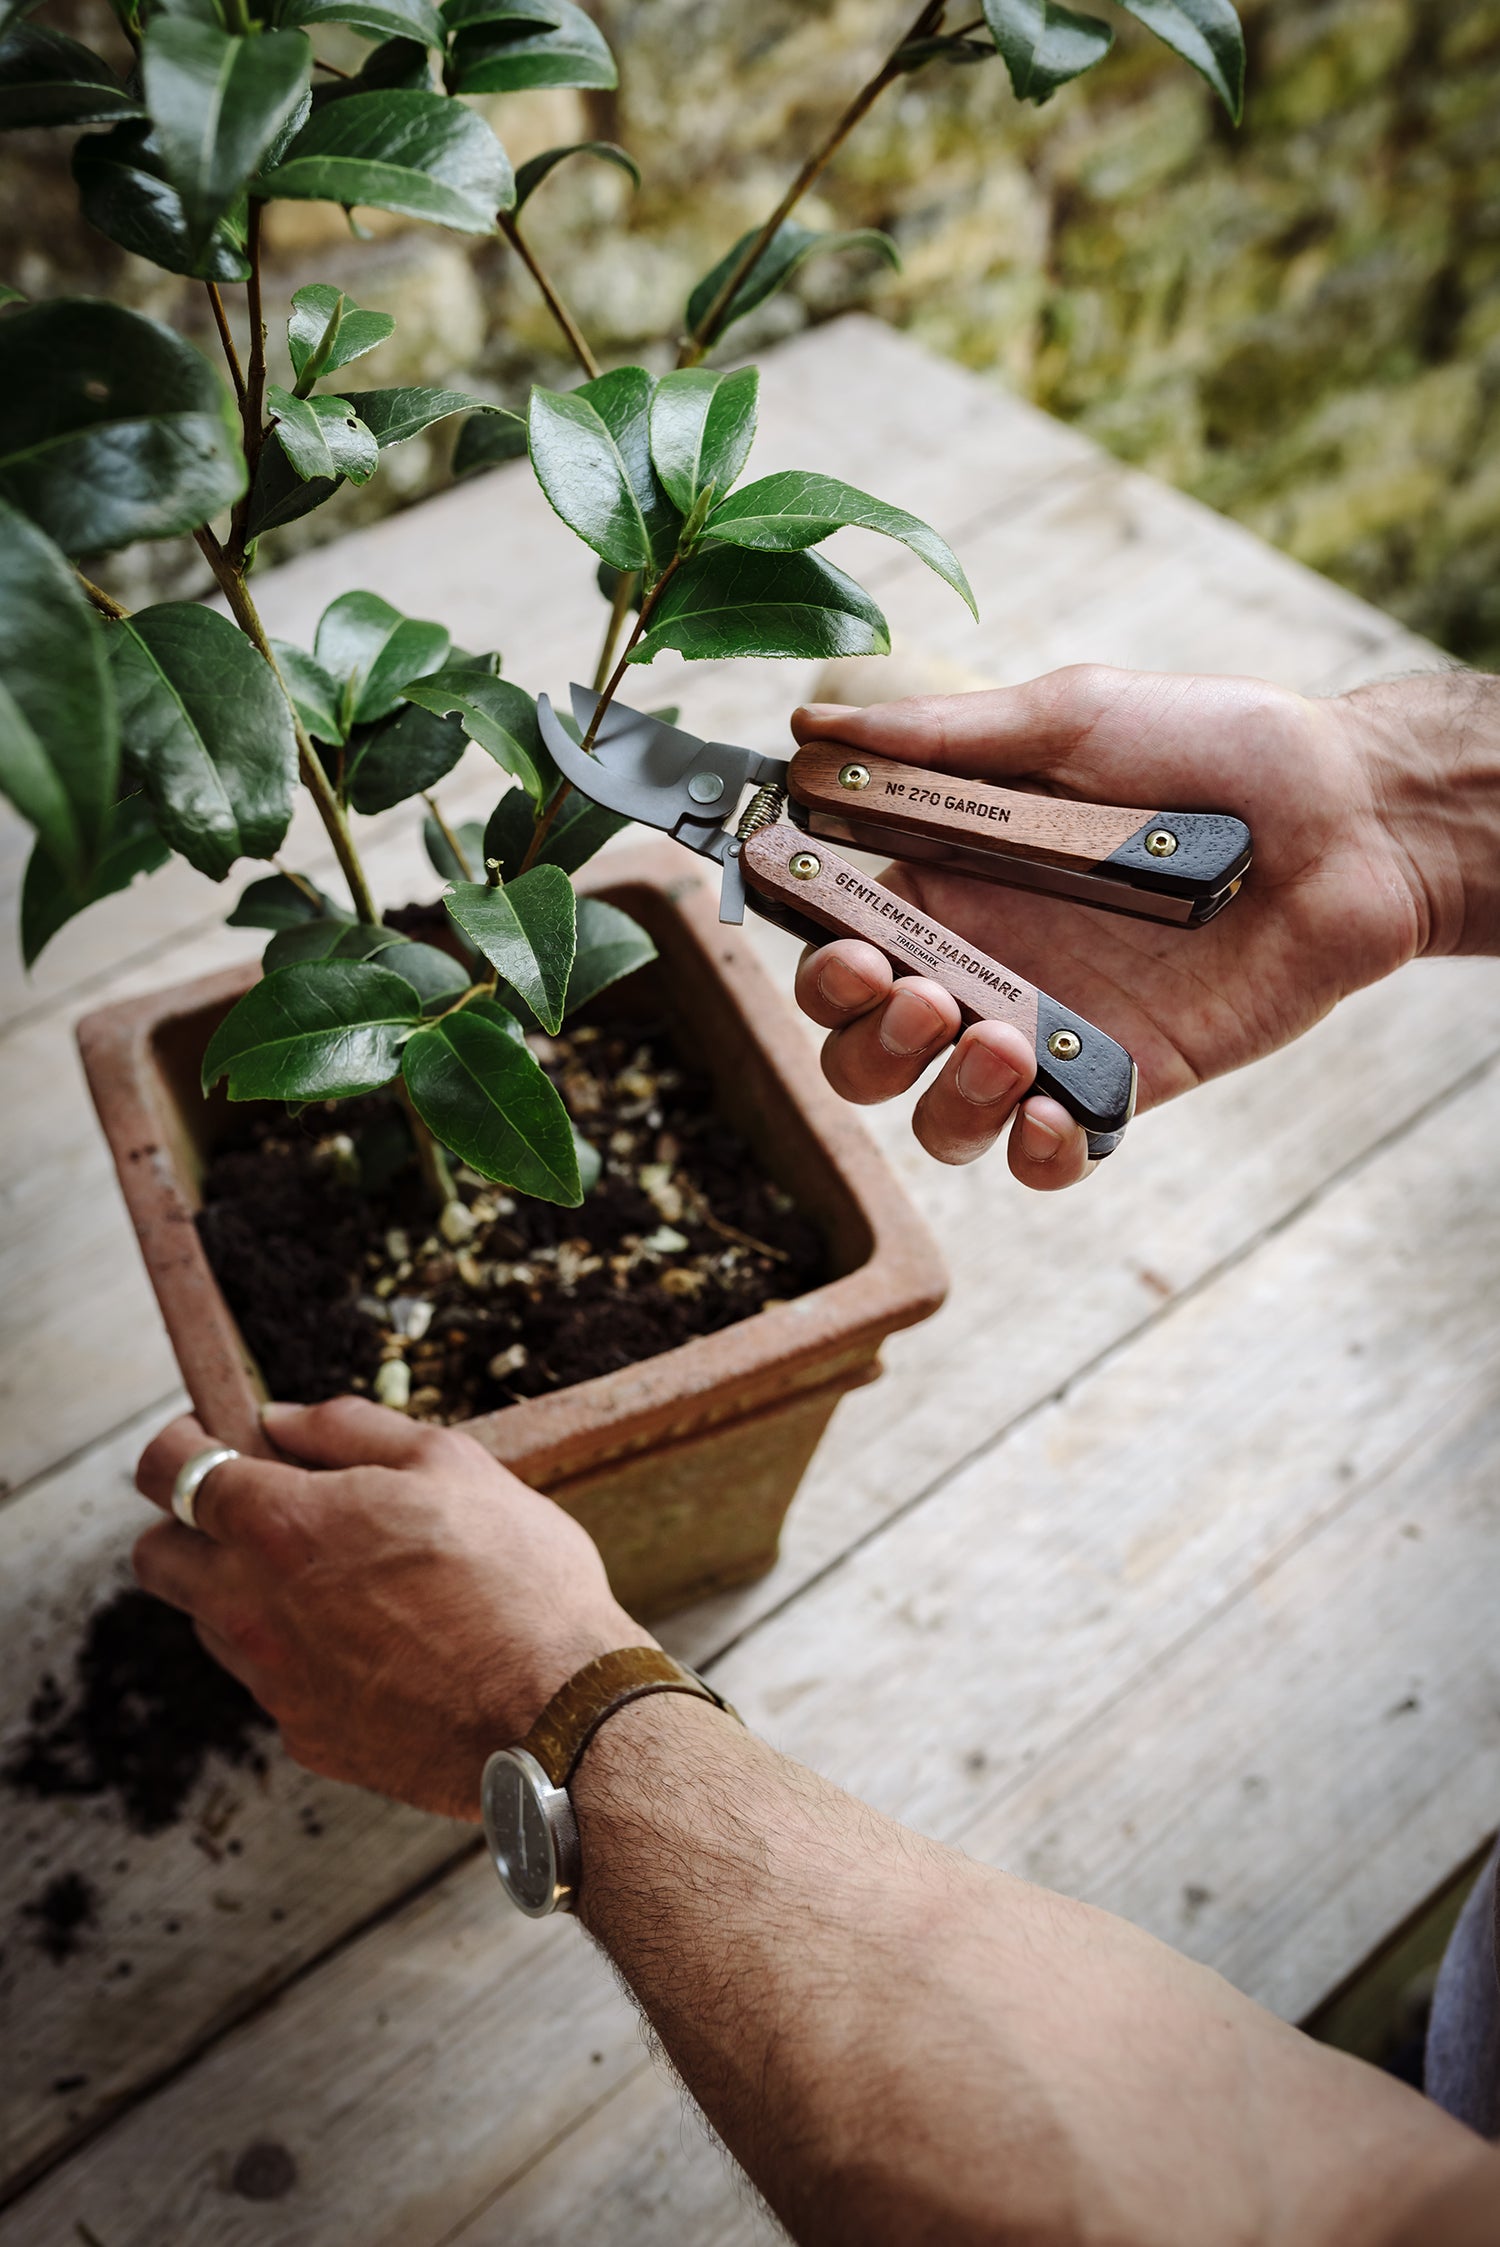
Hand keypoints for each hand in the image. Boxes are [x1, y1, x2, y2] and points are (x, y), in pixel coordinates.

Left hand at [133, 1399, 643, 1819]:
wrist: (555, 1714)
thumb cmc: (517, 1578)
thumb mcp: (451, 1462)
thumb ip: (350, 1427)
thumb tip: (282, 1419)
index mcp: (281, 1525)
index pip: (167, 1468)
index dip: (182, 1442)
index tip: (212, 1437)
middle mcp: (253, 1606)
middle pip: (157, 1556)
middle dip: (189, 1524)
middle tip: (262, 1512)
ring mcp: (274, 1681)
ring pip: (211, 1623)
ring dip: (245, 1592)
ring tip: (336, 1580)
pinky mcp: (306, 1736)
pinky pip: (273, 1683)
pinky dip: (301, 1655)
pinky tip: (375, 1644)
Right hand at [791, 664, 1436, 1189]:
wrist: (1349, 818)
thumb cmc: (1214, 747)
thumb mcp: (1067, 719)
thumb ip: (936, 742)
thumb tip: (804, 728)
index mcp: (947, 880)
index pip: (834, 944)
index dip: (815, 963)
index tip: (840, 944)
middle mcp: (983, 964)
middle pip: (862, 1052)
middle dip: (866, 1042)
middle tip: (925, 998)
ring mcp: (1049, 1033)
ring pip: (938, 1119)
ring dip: (942, 1099)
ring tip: (1001, 1041)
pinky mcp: (1120, 1082)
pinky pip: (1046, 1157)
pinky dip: (1030, 1154)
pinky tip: (1050, 1114)